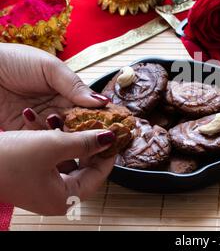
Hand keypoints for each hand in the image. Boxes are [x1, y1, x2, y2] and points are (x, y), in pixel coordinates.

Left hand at [0, 43, 108, 130]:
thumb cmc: (14, 60)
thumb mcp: (49, 67)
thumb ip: (75, 85)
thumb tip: (102, 101)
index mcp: (65, 90)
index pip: (88, 106)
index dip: (101, 114)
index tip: (115, 123)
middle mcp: (55, 106)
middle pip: (77, 123)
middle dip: (88, 129)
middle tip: (100, 137)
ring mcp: (39, 119)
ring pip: (60, 134)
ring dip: (66, 134)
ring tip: (70, 131)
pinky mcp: (22, 131)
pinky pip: (39, 139)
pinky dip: (46, 139)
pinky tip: (50, 133)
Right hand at [0, 129, 115, 214]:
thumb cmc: (8, 159)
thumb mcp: (54, 146)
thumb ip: (86, 143)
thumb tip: (110, 139)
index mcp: (64, 198)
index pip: (99, 175)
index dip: (108, 153)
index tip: (115, 134)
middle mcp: (54, 196)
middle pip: (83, 166)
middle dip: (84, 140)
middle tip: (93, 122)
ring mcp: (40, 185)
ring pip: (64, 157)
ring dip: (63, 135)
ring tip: (61, 116)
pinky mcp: (29, 173)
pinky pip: (47, 155)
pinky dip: (47, 138)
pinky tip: (39, 118)